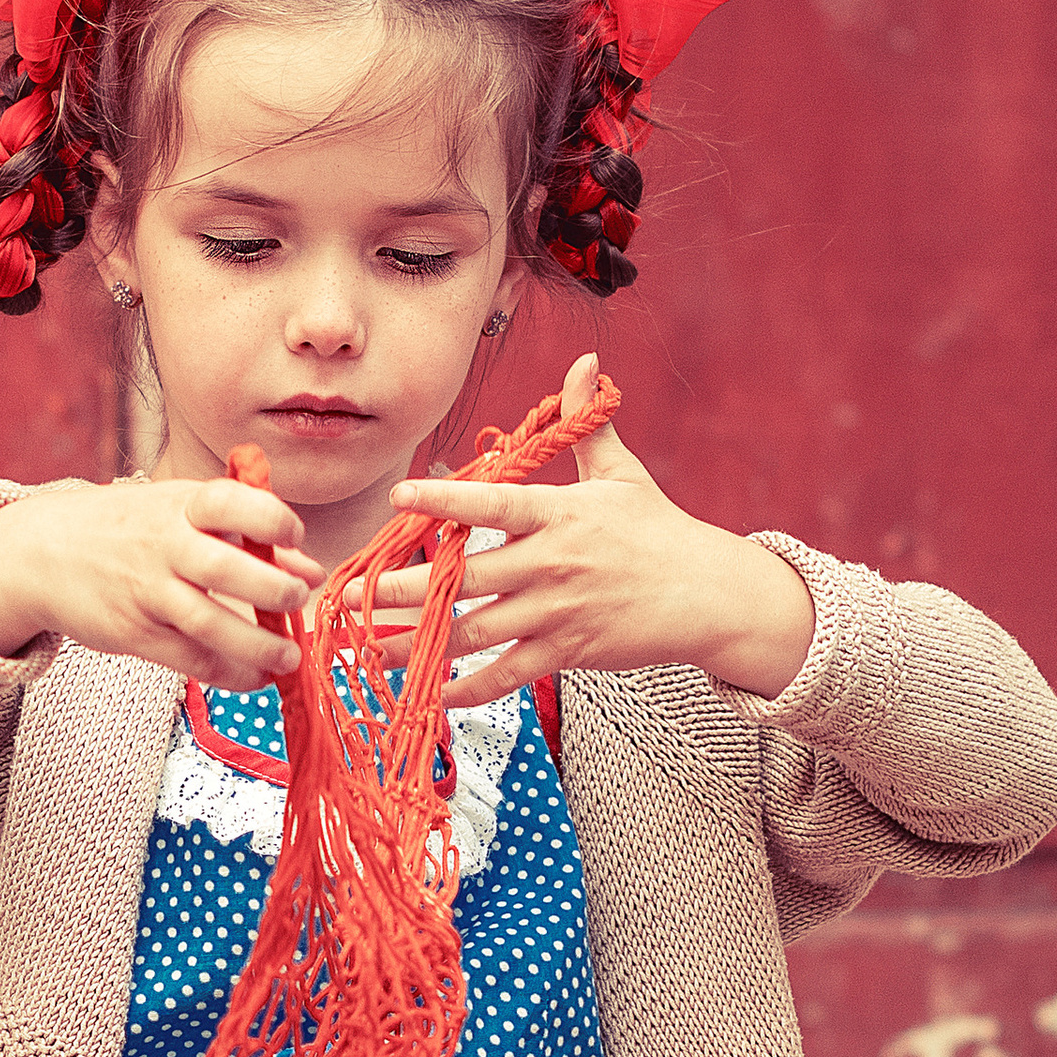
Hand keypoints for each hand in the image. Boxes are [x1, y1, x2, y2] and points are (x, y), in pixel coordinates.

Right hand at [0, 475, 322, 687]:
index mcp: (180, 504)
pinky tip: (255, 676)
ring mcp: (145, 590)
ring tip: (288, 656)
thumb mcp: (181, 514)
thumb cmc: (129, 529)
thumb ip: (247, 538)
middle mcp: (162, 544)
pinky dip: (230, 673)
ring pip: (209, 622)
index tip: (295, 538)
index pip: (232, 502)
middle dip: (274, 589)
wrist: (42, 552)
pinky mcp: (132, 631)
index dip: (272, 519)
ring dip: (258, 645)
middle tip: (299, 600)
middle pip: (225, 568)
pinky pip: (189, 658)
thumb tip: (311, 570)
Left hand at [383, 355, 814, 704]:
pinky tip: (431, 695)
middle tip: (348, 597)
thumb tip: (583, 362)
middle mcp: (550, 565)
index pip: (492, 503)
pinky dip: (468, 688)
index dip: (443, 499)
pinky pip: (506, 674)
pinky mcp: (566, 653)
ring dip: (417, 644)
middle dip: (401, 590)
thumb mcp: (622, 473)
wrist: (707, 595)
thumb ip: (587, 423)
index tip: (398, 495)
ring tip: (369, 649)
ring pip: (472, 632)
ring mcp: (555, 614)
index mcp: (558, 514)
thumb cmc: (658, 530)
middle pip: (461, 579)